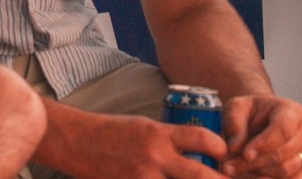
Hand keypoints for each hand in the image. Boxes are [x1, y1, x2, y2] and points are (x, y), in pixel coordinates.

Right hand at [43, 106, 226, 177]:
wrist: (76, 141)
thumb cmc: (111, 131)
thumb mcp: (144, 126)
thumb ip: (170, 140)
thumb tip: (197, 154)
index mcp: (159, 134)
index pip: (202, 139)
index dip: (220, 148)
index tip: (225, 154)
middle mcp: (155, 157)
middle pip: (201, 176)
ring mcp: (143, 178)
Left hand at [219, 95, 301, 177]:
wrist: (259, 121)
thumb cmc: (248, 113)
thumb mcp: (236, 108)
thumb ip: (234, 124)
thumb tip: (234, 149)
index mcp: (291, 110)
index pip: (283, 130)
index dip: (264, 144)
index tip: (244, 154)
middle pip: (283, 154)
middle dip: (254, 163)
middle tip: (229, 166)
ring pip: (286, 171)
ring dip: (259, 173)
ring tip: (238, 168)